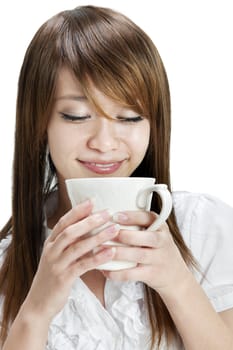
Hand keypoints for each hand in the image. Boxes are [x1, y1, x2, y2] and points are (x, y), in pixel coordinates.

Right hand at [23, 199, 118, 320]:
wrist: (39, 304)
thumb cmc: (53, 278)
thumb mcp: (58, 257)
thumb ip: (70, 244)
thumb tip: (89, 229)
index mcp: (50, 243)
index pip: (64, 222)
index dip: (78, 211)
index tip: (92, 200)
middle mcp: (51, 251)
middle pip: (71, 231)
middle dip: (90, 220)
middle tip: (107, 212)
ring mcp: (56, 265)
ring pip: (78, 247)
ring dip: (98, 236)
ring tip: (114, 229)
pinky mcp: (63, 278)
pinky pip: (83, 265)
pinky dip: (98, 258)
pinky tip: (111, 252)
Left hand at [103, 211, 189, 296]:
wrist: (175, 275)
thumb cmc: (157, 247)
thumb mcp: (155, 232)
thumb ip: (138, 223)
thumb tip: (106, 214)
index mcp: (160, 227)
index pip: (149, 218)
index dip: (132, 216)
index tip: (116, 215)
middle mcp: (162, 241)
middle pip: (147, 237)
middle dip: (126, 235)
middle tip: (107, 233)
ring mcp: (158, 258)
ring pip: (139, 255)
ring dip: (120, 253)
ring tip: (102, 250)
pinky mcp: (152, 275)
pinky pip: (133, 274)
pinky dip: (118, 273)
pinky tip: (105, 270)